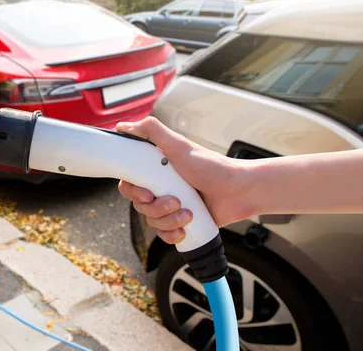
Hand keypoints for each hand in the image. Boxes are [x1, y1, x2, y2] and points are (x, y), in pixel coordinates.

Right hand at [116, 117, 251, 244]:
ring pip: (152, 222)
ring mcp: (170, 206)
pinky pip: (164, 235)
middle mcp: (160, 188)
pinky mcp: (180, 222)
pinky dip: (172, 234)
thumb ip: (151, 131)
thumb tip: (123, 126)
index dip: (133, 192)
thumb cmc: (212, 167)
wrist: (239, 191)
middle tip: (176, 201)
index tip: (147, 194)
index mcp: (155, 171)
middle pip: (139, 206)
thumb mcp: (179, 145)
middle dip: (157, 208)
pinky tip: (185, 228)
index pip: (129, 185)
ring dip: (169, 220)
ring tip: (189, 213)